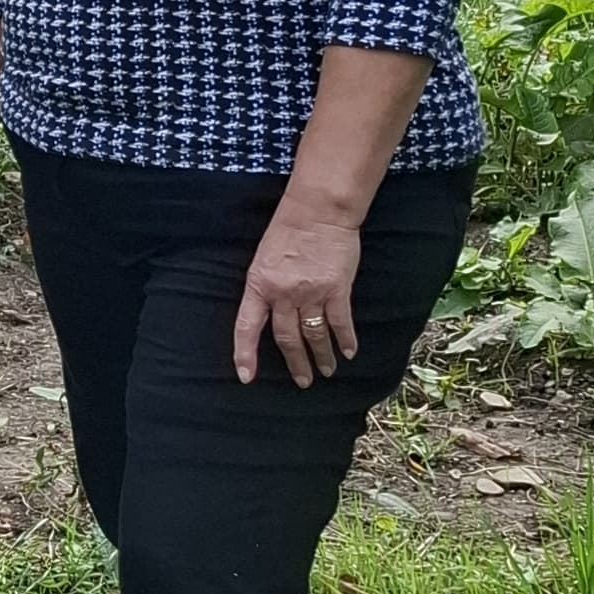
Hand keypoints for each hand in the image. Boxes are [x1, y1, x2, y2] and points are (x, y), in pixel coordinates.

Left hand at [235, 201, 360, 388]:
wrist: (317, 212)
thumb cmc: (287, 231)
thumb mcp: (263, 260)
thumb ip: (266, 288)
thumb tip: (271, 314)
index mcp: (259, 285)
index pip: (246, 327)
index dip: (245, 353)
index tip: (246, 376)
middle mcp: (283, 294)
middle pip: (287, 338)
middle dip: (295, 363)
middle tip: (302, 381)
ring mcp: (311, 293)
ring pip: (314, 335)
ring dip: (321, 356)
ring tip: (326, 371)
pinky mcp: (337, 289)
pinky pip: (340, 322)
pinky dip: (345, 339)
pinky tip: (348, 352)